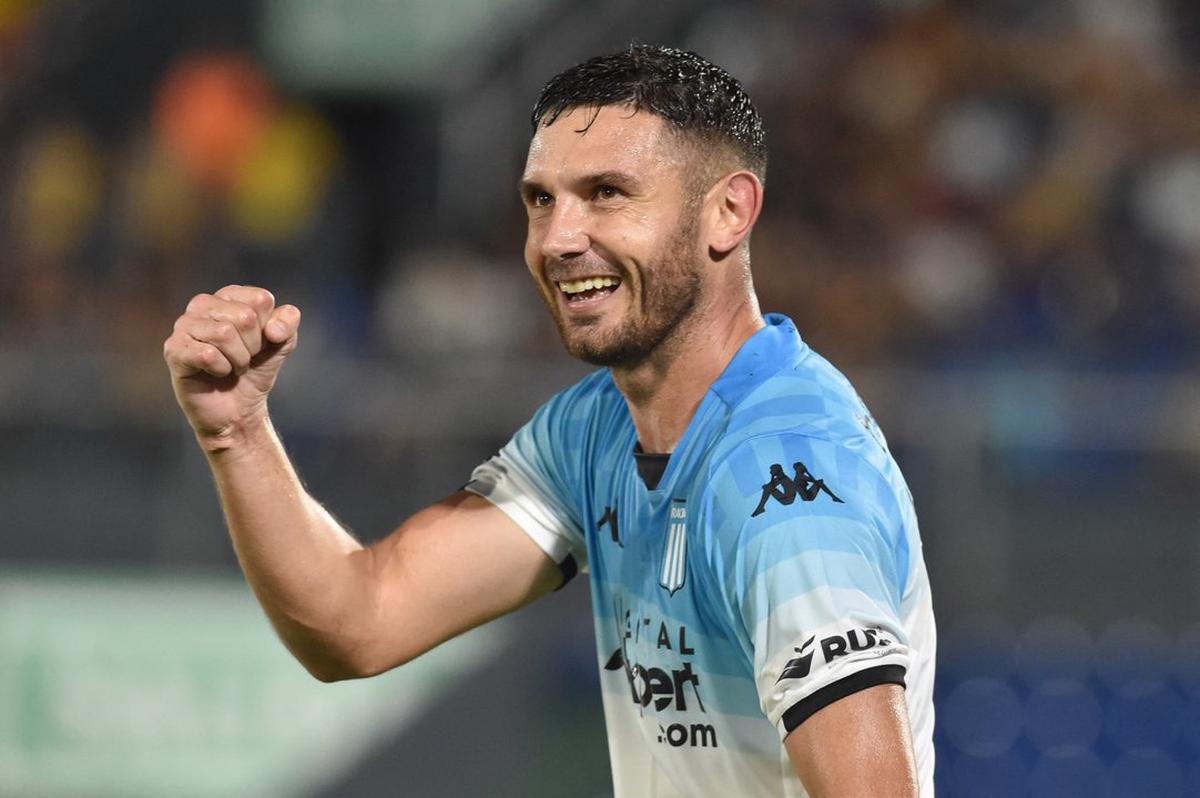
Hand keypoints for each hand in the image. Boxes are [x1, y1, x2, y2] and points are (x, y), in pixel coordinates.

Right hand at [163, 285, 300, 445]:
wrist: (238, 409)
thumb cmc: (255, 370)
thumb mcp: (281, 343)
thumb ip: (287, 323)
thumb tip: (273, 329)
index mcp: (229, 296)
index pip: (261, 300)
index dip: (269, 328)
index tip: (260, 342)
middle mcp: (203, 304)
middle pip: (244, 316)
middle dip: (253, 346)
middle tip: (244, 358)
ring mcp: (184, 325)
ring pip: (225, 333)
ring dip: (238, 359)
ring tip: (231, 366)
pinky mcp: (174, 350)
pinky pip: (207, 354)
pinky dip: (221, 369)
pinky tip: (215, 373)